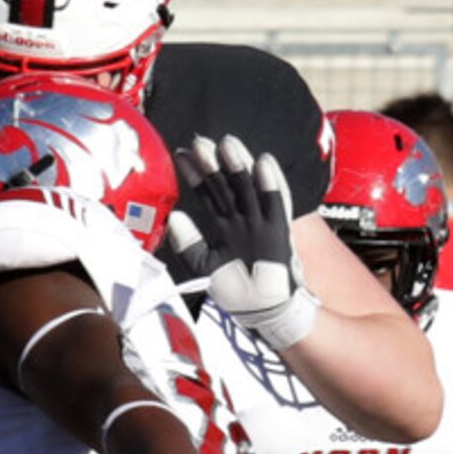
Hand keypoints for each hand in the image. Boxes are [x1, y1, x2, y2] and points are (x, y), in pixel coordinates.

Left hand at [165, 134, 319, 347]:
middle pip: (227, 185)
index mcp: (227, 224)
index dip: (196, 174)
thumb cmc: (237, 289)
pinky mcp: (278, 231)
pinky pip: (276, 203)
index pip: (209, 193)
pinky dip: (271, 184)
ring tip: (227, 143)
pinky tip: (263, 162)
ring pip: (249, 187)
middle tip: (199, 142)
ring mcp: (262, 222)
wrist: (263, 311)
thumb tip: (174, 217)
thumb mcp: (205, 265)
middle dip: (214, 163)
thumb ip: (189, 243)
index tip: (181, 154)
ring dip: (239, 165)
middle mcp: (244, 219)